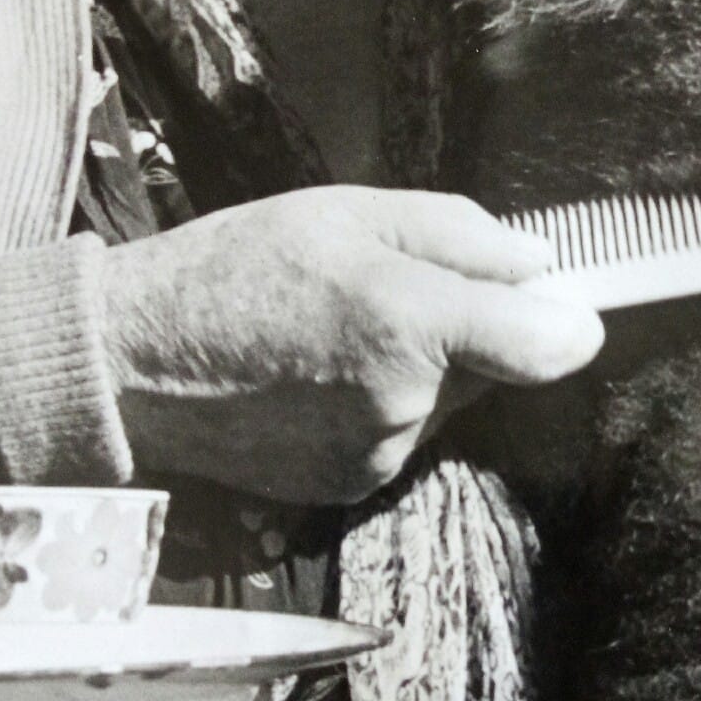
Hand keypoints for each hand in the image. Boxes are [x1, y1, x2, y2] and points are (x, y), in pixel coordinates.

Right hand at [100, 186, 601, 501]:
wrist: (134, 363)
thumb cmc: (233, 268)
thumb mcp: (347, 212)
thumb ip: (458, 235)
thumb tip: (539, 264)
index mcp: (408, 322)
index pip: (550, 345)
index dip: (566, 320)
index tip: (557, 303)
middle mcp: (405, 402)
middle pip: (494, 367)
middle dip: (467, 331)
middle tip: (390, 291)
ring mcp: (379, 454)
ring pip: (445, 402)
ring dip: (420, 371)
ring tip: (337, 335)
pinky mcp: (352, 488)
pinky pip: (402, 437)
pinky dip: (379, 408)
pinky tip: (318, 379)